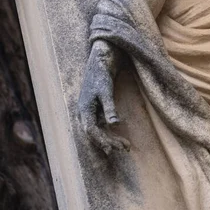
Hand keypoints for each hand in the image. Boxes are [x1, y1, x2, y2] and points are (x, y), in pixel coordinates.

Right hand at [78, 40, 130, 154]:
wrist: (100, 59)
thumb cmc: (102, 74)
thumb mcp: (106, 90)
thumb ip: (109, 107)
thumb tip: (114, 124)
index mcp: (84, 109)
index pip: (91, 131)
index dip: (101, 141)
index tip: (113, 150)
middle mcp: (84, 112)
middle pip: (94, 133)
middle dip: (108, 142)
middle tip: (125, 148)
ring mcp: (89, 110)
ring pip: (98, 130)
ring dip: (110, 137)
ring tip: (125, 145)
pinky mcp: (95, 107)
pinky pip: (101, 124)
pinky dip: (109, 130)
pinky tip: (119, 133)